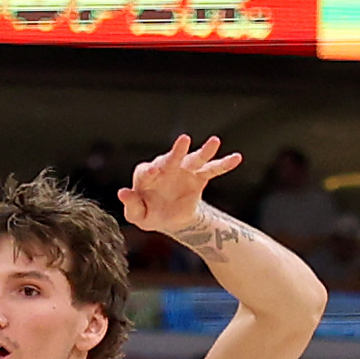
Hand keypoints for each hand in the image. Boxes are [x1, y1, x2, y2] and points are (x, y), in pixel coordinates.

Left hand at [116, 133, 242, 235]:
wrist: (170, 218)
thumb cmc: (149, 213)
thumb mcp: (138, 216)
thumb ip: (131, 205)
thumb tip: (122, 193)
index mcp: (146, 176)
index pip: (146, 171)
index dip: (149, 171)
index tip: (154, 172)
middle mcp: (165, 168)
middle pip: (171, 158)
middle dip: (177, 151)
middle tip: (184, 140)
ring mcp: (183, 170)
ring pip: (194, 158)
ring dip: (204, 150)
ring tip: (215, 141)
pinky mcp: (199, 177)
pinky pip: (213, 169)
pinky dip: (224, 163)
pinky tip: (237, 158)